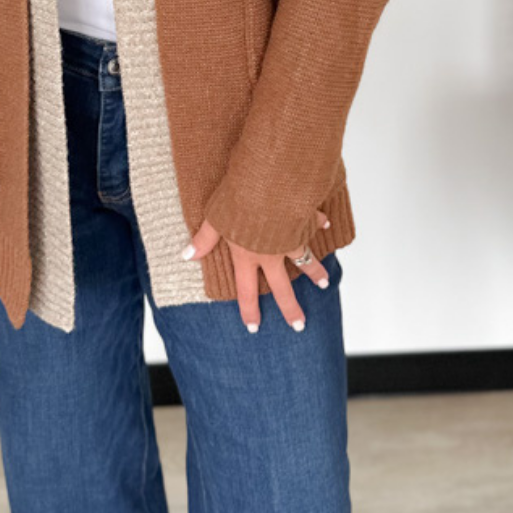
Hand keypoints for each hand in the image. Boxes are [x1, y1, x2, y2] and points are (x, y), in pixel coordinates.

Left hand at [182, 209, 332, 332]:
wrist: (267, 183)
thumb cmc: (238, 200)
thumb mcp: (215, 220)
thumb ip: (204, 239)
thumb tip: (186, 256)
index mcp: (247, 256)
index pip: (247, 291)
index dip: (249, 310)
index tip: (254, 328)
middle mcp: (271, 254)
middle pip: (282, 288)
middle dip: (291, 308)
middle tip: (299, 325)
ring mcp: (290, 239)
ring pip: (305, 261)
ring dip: (315, 272)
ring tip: (325, 283)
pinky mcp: (303, 221)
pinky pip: (313, 223)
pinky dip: (319, 222)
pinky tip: (325, 223)